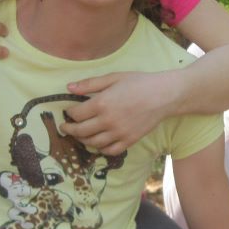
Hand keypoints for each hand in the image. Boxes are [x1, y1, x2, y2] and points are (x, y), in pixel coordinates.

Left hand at [61, 70, 175, 154]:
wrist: (164, 95)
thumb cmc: (139, 83)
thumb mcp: (113, 77)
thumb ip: (90, 84)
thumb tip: (69, 87)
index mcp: (102, 103)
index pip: (76, 114)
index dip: (69, 114)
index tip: (67, 112)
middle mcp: (108, 121)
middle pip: (81, 131)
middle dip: (69, 130)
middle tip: (65, 128)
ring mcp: (119, 133)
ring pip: (93, 143)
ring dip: (82, 140)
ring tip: (79, 135)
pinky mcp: (129, 140)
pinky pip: (110, 150)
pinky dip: (101, 149)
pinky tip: (98, 143)